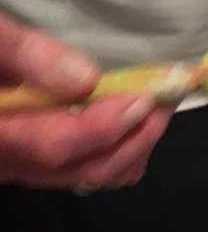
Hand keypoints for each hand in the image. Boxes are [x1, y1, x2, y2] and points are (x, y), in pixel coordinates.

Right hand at [0, 14, 172, 190]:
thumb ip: (21, 53)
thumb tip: (84, 78)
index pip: (53, 144)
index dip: (103, 125)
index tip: (145, 98)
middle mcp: (5, 162)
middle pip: (81, 169)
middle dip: (134, 138)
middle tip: (167, 99)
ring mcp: (15, 167)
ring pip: (86, 177)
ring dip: (131, 148)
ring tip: (157, 108)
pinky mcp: (25, 161)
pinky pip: (79, 171)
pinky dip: (116, 153)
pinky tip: (130, 123)